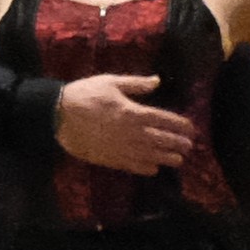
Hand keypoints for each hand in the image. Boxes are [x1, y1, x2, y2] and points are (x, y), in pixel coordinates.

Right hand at [52, 73, 195, 174]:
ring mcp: (123, 148)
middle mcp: (133, 133)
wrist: (58, 115)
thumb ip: (136, 84)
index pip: (166, 120)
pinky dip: (147, 168)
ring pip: (153, 156)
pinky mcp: (111, 159)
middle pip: (164, 141)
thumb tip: (157, 81)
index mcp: (135, 112)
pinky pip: (134, 166)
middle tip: (189, 146)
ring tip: (179, 160)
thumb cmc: (84, 95)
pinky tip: (154, 168)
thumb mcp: (110, 82)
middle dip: (179, 144)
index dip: (182, 125)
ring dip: (168, 158)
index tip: (192, 129)